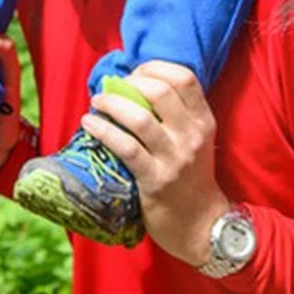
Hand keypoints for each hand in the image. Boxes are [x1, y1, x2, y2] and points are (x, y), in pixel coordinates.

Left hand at [82, 61, 226, 265]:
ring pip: (139, 117)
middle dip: (130, 82)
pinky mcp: (155, 180)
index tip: (136, 73)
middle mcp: (192, 136)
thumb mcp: (195, 142)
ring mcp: (174, 159)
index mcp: (204, 122)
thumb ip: (176, 116)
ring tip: (96, 102)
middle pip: (160, 91)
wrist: (201, 225)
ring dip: (111, 104)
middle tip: (112, 88)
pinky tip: (89, 124)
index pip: (185, 78)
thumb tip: (133, 86)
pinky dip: (103, 131)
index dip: (155, 68)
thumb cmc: (191, 180)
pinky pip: (125, 147)